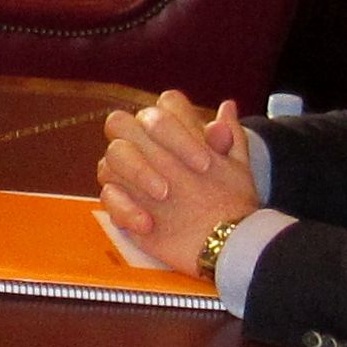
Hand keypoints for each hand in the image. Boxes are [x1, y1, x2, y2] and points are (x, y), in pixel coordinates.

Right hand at [93, 89, 255, 271]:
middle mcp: (146, 145)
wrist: (222, 241)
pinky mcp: (120, 201)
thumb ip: (231, 139)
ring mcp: (129, 173)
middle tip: (179, 172)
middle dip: (149, 142)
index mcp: (175, 130)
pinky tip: (148, 223)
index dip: (180, 128)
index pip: (166, 106)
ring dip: (138, 172)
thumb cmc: (229, 198)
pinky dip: (126, 208)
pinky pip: (108, 195)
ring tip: (164, 195)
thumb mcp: (237, 170)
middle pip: (121, 122)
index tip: (205, 163)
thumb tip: (227, 108)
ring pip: (112, 155)